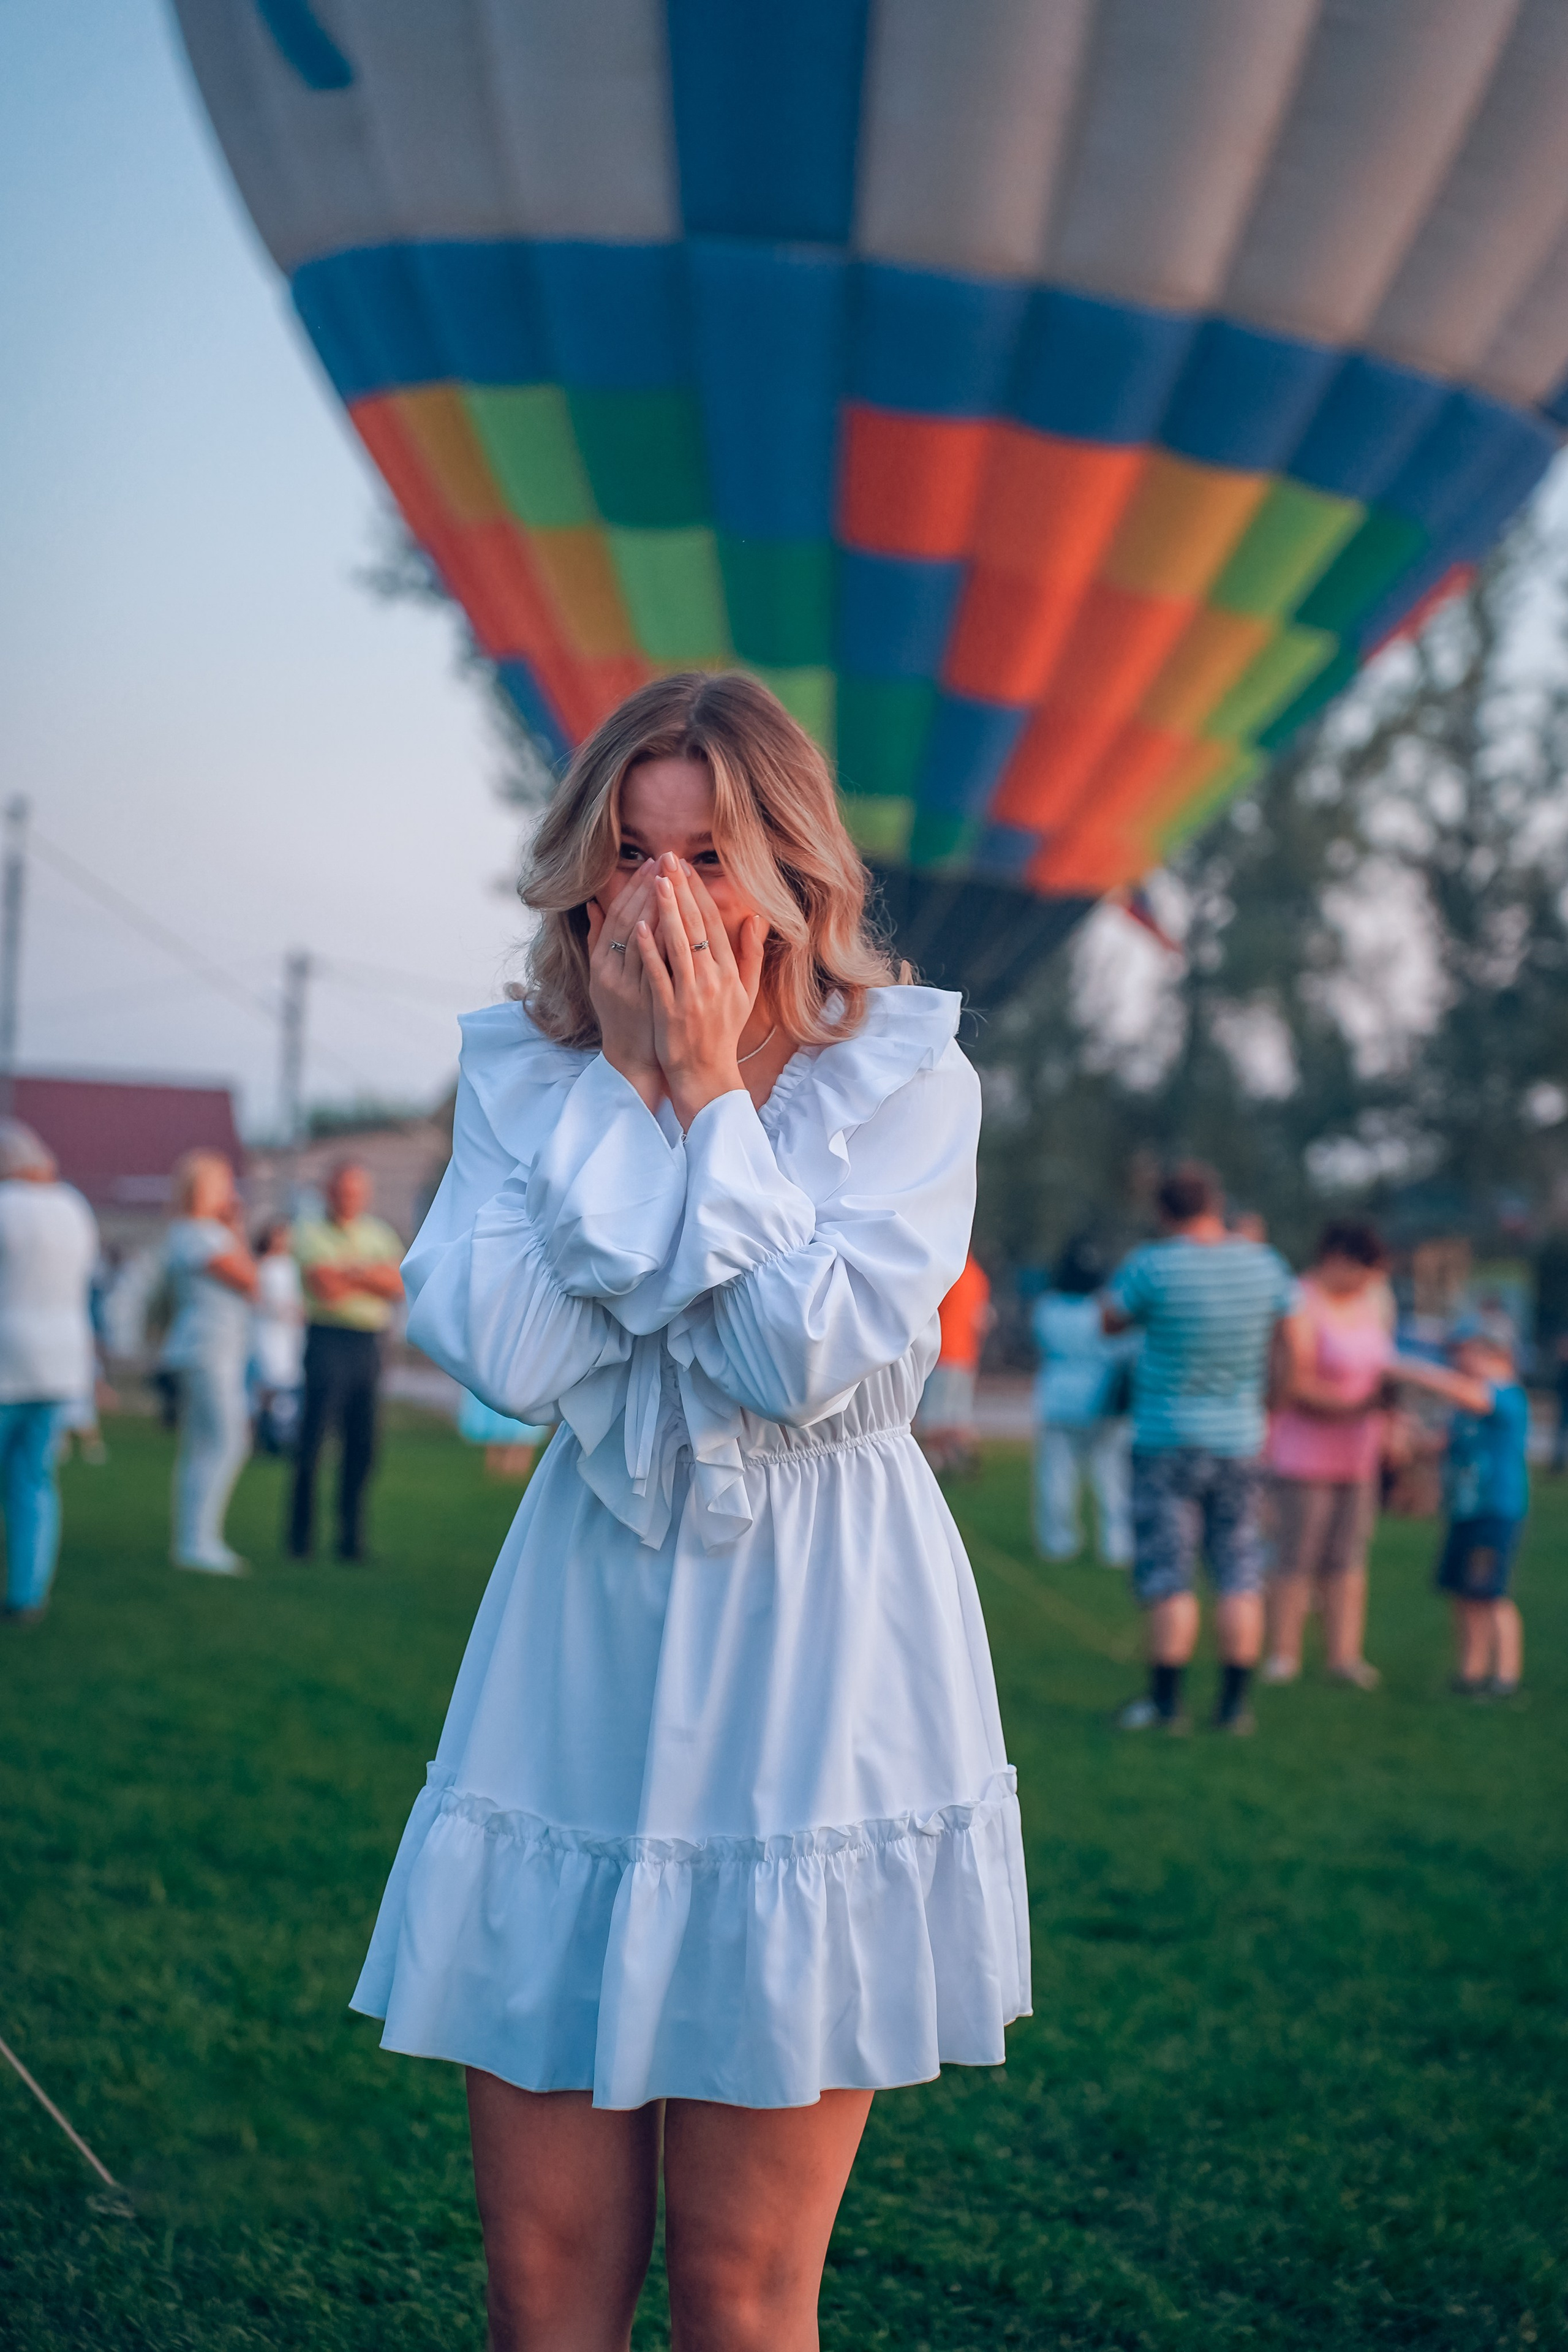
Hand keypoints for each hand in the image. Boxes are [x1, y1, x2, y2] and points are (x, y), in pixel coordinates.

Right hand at [586, 860, 662, 1113]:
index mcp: (603, 963)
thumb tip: (592, 903)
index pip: (620, 915)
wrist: (633, 1059)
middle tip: (666, 861)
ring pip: (641, 940)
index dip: (634, 888)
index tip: (652, 865)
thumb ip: (598, 940)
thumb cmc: (623, 1014)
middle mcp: (611, 972)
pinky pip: (653, 968)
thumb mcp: (602, 977)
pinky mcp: (645, 1001)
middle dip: (648, 889)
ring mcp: (629, 987)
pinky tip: (668, 923)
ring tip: (672, 880)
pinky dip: (659, 945)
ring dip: (656, 908)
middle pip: (630, 921)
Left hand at [636, 855, 764, 1127]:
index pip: (713, 924)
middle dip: (682, 890)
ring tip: (656, 880)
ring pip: (677, 944)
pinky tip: (639, 926)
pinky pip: (658, 974)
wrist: (706, 1072)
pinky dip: (649, 950)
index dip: (700, 893)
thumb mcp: (747, 994)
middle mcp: (713, 979)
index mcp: (730, 973)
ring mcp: (691, 994)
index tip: (687, 868)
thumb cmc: (723, 1031)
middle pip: (695, 926)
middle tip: (668, 859)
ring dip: (666, 911)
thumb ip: (752, 955)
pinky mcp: (670, 1009)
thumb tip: (757, 918)